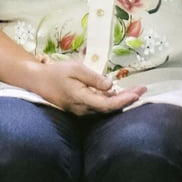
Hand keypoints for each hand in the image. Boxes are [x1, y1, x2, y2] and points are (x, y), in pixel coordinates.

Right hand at [30, 59, 145, 115]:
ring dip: (121, 100)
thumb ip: (93, 78)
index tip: (138, 93)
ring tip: (136, 90)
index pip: (108, 105)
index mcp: (82, 99)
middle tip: (143, 89)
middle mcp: (83, 109)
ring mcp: (81, 111)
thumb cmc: (56, 73)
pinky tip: (121, 93)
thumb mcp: (75, 70)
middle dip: (128, 99)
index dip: (125, 100)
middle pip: (110, 108)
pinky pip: (99, 106)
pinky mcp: (80, 108)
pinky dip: (112, 100)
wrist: (37, 81)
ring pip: (105, 108)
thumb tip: (110, 86)